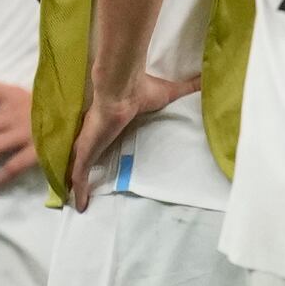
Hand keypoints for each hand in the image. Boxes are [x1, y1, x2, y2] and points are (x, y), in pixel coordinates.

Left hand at [67, 72, 198, 209]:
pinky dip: (79, 191)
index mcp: (109, 122)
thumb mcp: (169, 93)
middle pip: (84, 155)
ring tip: (78, 200)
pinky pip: (78, 176)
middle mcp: (95, 134)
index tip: (104, 157)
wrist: (122, 89)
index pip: (101, 138)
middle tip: (85, 185)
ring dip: (77, 184)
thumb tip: (207, 79)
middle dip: (83, 169)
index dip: (100, 148)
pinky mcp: (85, 152)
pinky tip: (81, 206)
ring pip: (77, 168)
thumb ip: (186, 88)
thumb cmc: (142, 90)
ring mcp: (88, 144)